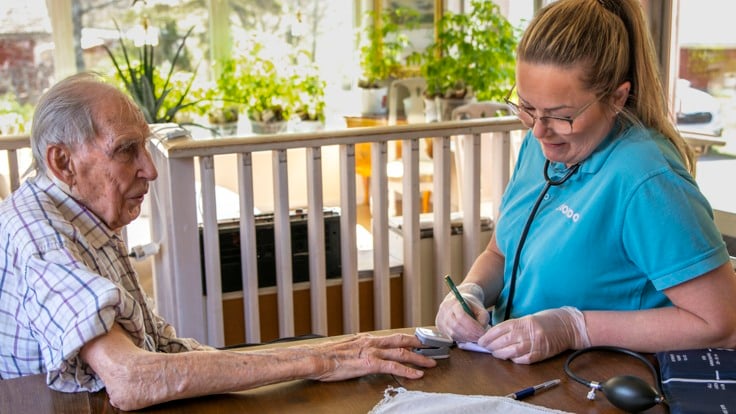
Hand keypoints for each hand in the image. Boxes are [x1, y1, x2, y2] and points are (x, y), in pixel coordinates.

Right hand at [309, 333, 436, 381]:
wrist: (316, 358)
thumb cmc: (327, 356)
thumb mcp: (346, 349)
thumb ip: (357, 350)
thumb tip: (362, 352)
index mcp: (367, 339)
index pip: (392, 337)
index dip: (408, 338)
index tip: (420, 341)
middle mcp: (372, 342)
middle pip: (402, 340)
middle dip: (419, 344)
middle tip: (433, 347)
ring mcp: (372, 352)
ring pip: (402, 352)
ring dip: (419, 358)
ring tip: (431, 363)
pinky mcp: (369, 364)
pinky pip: (393, 366)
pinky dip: (408, 370)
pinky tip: (417, 374)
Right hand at [435, 283, 489, 342]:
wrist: (457, 302)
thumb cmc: (470, 306)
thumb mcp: (480, 308)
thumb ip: (483, 319)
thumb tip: (481, 332)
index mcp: (454, 302)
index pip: (461, 316)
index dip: (473, 327)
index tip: (482, 332)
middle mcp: (445, 311)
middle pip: (456, 326)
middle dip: (470, 334)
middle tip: (480, 338)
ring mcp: (441, 320)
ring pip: (453, 334)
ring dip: (467, 338)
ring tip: (476, 338)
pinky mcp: (440, 328)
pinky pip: (451, 337)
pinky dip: (462, 339)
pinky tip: (469, 337)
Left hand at [477, 307, 589, 363]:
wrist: (570, 326)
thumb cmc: (549, 319)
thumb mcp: (530, 318)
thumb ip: (515, 325)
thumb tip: (497, 333)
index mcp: (524, 322)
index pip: (500, 329)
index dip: (489, 336)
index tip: (481, 340)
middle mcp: (528, 333)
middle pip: (503, 341)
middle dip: (491, 345)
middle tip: (485, 347)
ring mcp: (535, 345)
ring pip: (511, 352)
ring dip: (500, 354)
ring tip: (495, 353)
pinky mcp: (541, 354)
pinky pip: (523, 360)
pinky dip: (514, 359)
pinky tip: (509, 358)